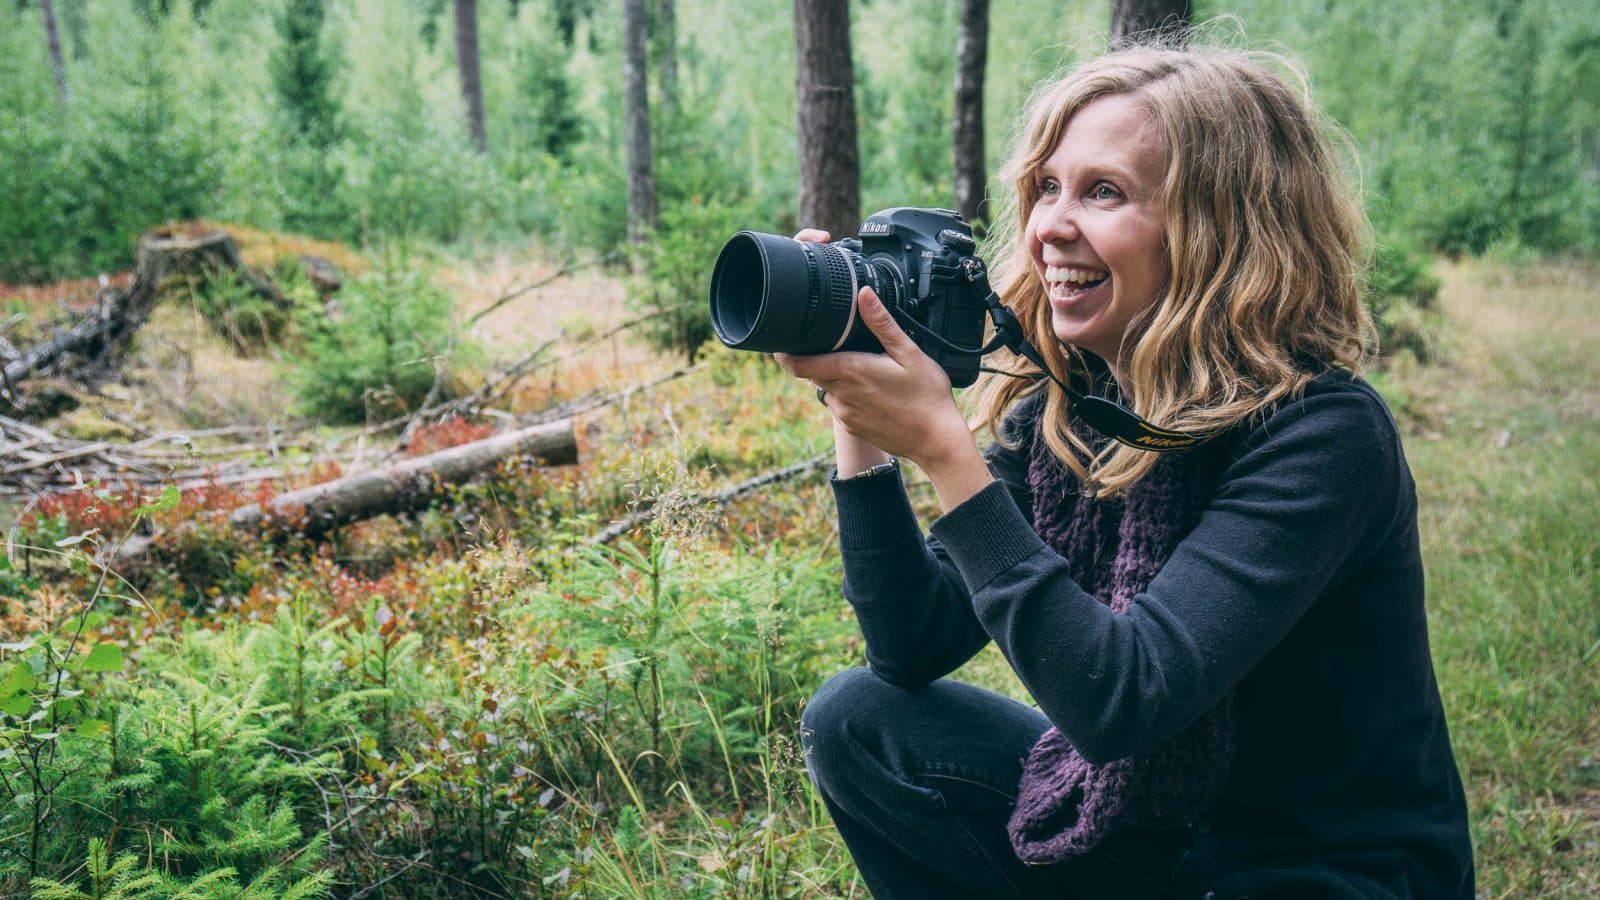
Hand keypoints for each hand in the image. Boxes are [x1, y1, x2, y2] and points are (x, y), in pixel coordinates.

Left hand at [774, 282, 972, 470]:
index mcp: (850, 371)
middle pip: (811, 373)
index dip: (785, 354)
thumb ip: (882, 323)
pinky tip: (872, 392)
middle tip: (833, 345)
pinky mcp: (853, 429)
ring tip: (861, 368)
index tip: (784, 342)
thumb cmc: (927, 396)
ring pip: (827, 390)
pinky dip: (847, 396)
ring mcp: (846, 415)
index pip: (797, 365)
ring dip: (834, 378)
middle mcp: (842, 395)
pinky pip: (840, 407)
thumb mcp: (909, 353)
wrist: (937, 440)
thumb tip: (863, 294)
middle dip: (816, 358)